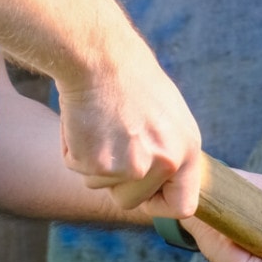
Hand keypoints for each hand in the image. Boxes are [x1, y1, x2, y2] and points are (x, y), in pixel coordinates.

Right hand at [54, 14, 205, 216]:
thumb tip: (163, 181)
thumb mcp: (167, 116)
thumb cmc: (131, 78)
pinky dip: (73, 148)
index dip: (159, 204)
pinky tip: (83, 119)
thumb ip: (167, 151)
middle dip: (114, 181)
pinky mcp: (98, 164)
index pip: (183, 206)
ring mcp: (131, 167)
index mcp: (187, 150)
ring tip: (100, 122)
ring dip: (92, 161)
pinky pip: (77, 169)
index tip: (144, 195)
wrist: (100, 55)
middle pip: (130, 201)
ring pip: (100, 185)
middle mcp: (164, 164)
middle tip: (109, 141)